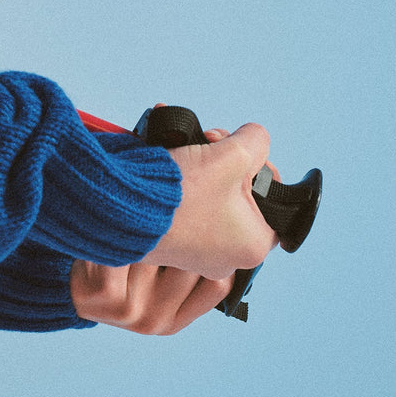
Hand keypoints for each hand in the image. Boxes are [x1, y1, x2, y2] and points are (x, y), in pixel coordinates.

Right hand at [70, 120, 277, 333]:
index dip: (259, 166)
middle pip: (241, 194)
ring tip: (188, 148)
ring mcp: (196, 252)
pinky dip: (183, 182)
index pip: (274, 200)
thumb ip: (256, 141)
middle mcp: (226, 256)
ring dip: (205, 165)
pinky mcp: (171, 243)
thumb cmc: (179, 195)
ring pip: (214, 196)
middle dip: (226, 160)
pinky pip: (188, 207)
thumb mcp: (231, 155)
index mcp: (252, 245)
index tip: (239, 151)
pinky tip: (174, 159)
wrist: (121, 208)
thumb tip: (255, 139)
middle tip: (211, 143)